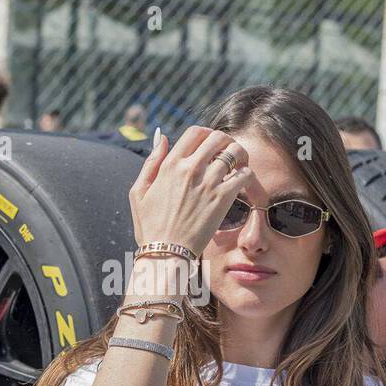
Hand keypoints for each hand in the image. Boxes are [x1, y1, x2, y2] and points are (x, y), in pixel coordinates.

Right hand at [127, 125, 250, 257]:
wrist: (166, 253)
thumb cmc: (150, 226)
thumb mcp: (139, 192)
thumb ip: (151, 162)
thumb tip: (162, 137)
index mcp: (170, 165)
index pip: (195, 132)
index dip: (207, 133)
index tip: (211, 144)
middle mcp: (189, 169)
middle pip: (217, 138)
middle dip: (226, 141)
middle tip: (228, 152)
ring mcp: (207, 183)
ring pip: (234, 152)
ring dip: (240, 155)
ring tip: (239, 164)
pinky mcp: (222, 199)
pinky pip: (244, 174)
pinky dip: (247, 174)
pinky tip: (243, 181)